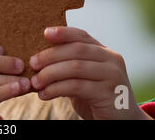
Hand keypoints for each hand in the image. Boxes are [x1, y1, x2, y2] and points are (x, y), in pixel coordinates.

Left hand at [29, 27, 151, 119]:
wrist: (121, 122)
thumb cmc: (95, 97)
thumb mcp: (83, 77)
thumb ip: (69, 64)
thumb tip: (38, 57)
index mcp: (104, 52)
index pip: (82, 35)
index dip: (63, 32)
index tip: (45, 33)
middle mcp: (111, 59)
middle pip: (76, 49)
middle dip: (50, 55)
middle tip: (32, 63)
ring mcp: (112, 75)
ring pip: (75, 67)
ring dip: (50, 73)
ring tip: (35, 82)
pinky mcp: (108, 93)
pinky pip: (76, 86)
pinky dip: (56, 89)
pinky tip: (44, 94)